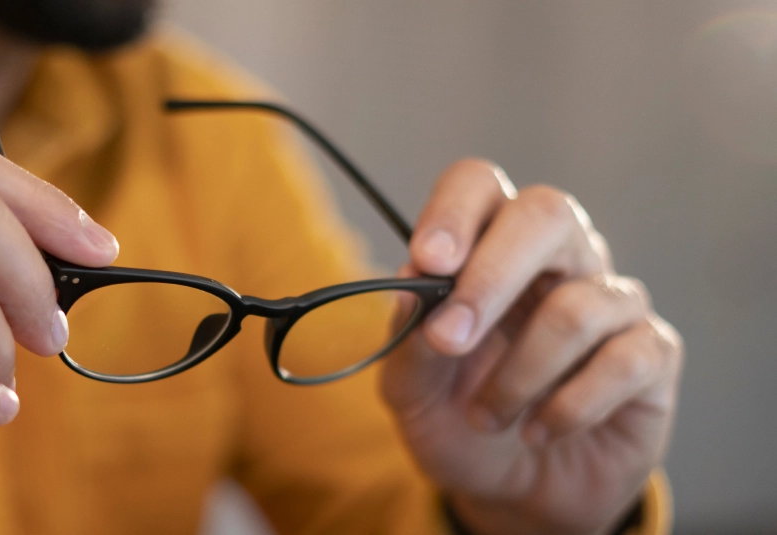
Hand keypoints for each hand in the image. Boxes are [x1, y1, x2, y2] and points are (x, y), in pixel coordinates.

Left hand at [381, 160, 682, 534]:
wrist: (514, 491)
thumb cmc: (461, 422)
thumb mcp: (411, 392)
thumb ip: (408, 337)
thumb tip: (411, 284)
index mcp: (489, 247)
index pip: (479, 185)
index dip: (455, 211)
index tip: (428, 261)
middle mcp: (557, 258)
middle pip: (547, 213)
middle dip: (492, 277)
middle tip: (451, 340)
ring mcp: (610, 300)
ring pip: (576, 307)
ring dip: (517, 377)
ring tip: (487, 417)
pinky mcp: (652, 352)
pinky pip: (622, 362)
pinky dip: (567, 408)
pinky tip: (538, 430)